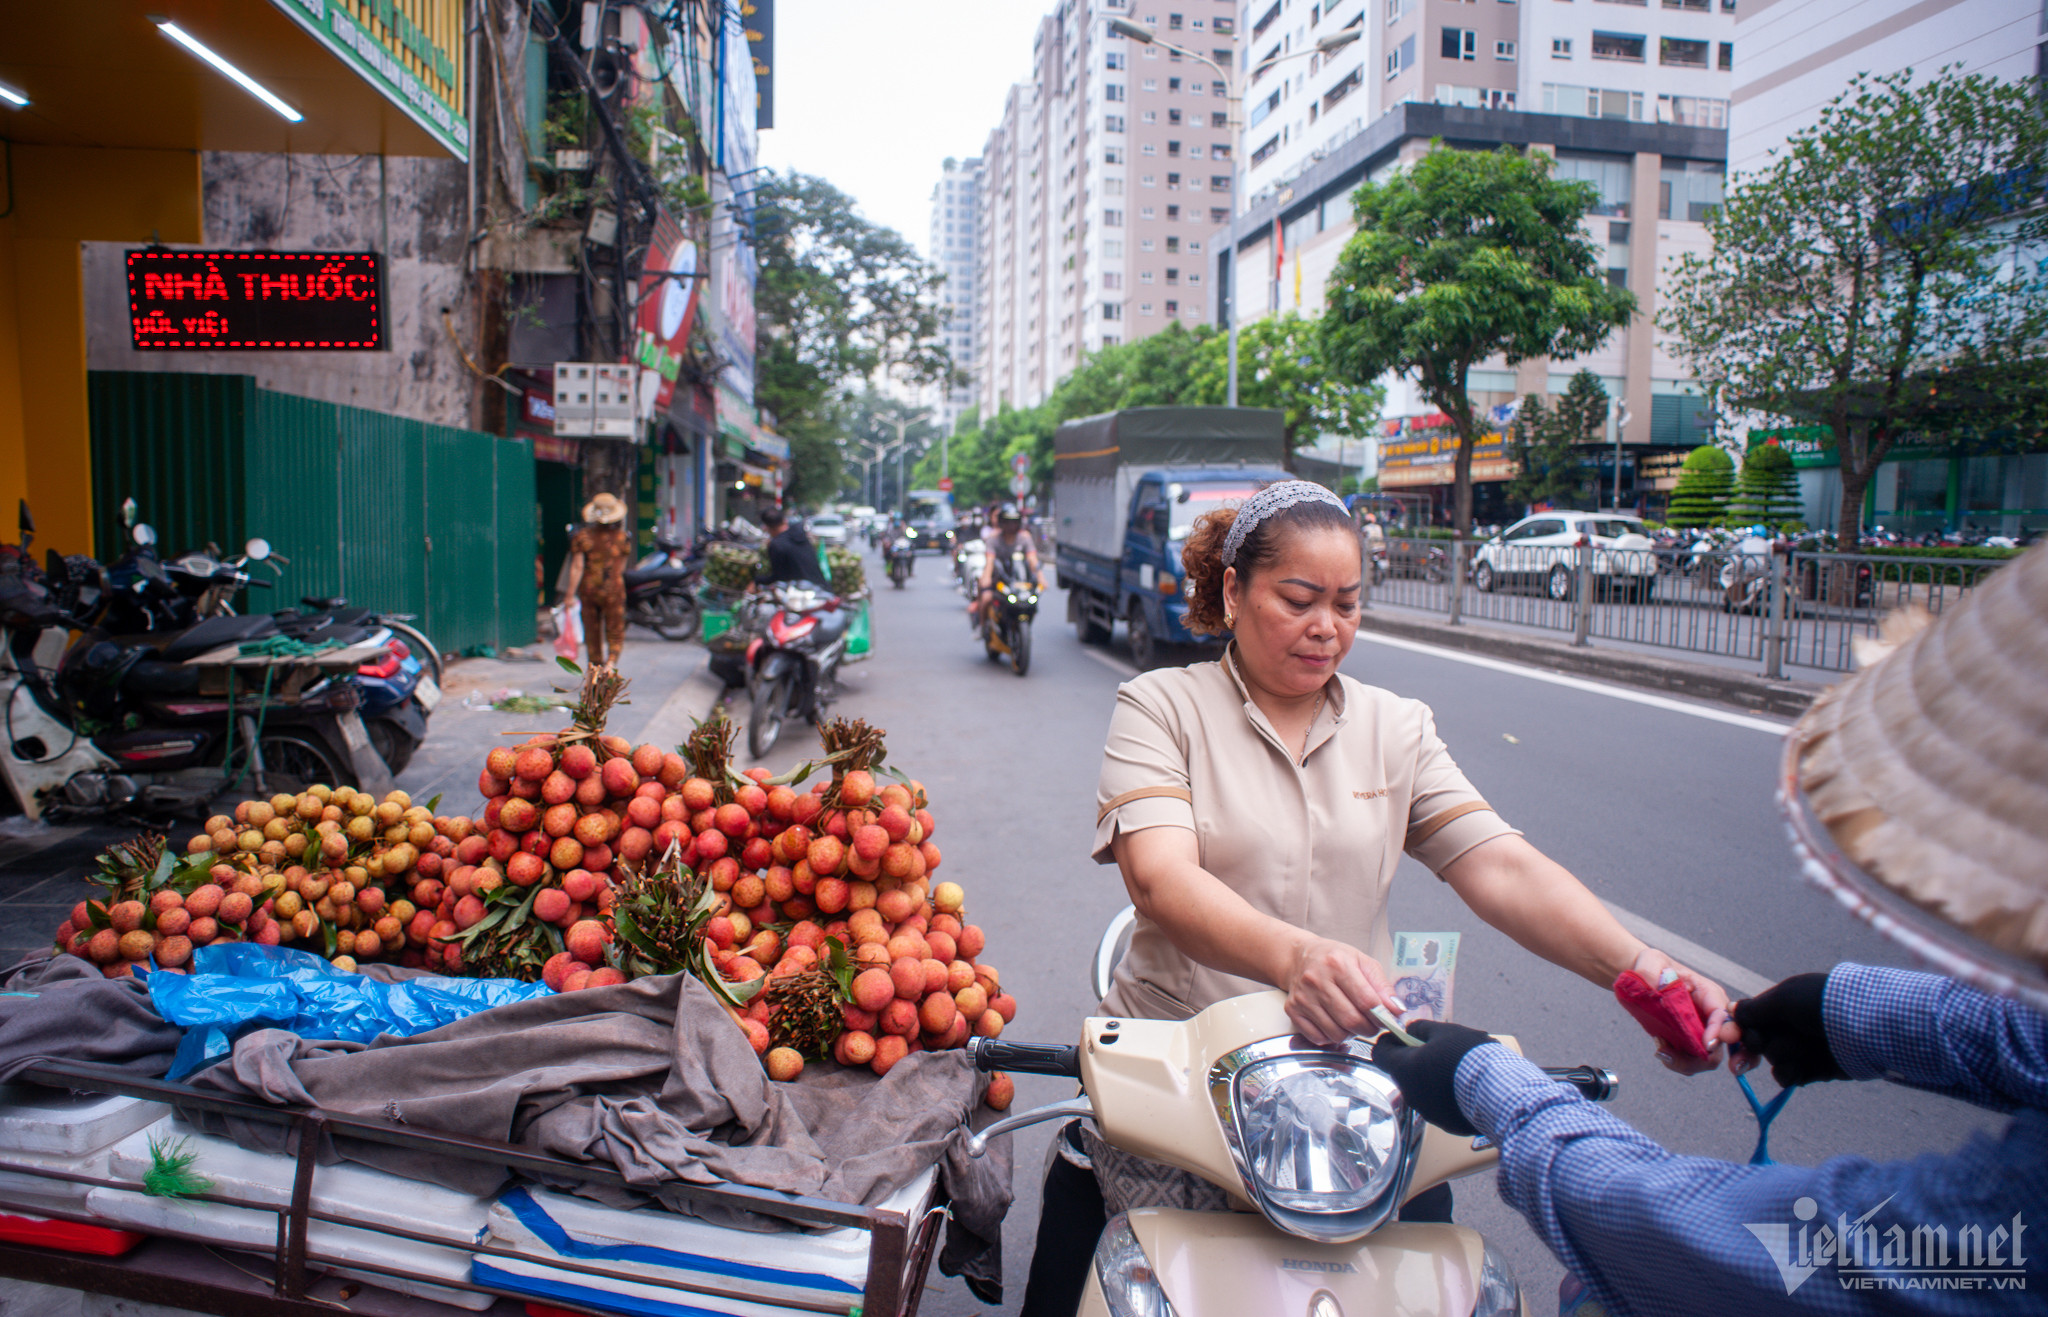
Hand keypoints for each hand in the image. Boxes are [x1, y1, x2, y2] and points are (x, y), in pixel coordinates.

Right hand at [1280, 937, 1395, 1044]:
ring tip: (1352, 1021)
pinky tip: (1334, 1024)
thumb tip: (1397, 1010)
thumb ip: (1382, 986)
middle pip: (1351, 1020)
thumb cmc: (1334, 959)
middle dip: (1368, 1028)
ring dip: (1350, 1034)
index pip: (1367, 1001)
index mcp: (1338, 964)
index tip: (1387, 1019)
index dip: (1382, 1016)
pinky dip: (1331, 1037)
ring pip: (1336, 1033)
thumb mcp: (1363, 962)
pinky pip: (1318, 1038)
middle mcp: (1317, 980)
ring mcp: (1304, 997)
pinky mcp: (1293, 1010)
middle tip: (1372, 1024)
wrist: (1300, 956)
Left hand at [1370, 1019, 1494, 1135]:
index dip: (1390, 1041)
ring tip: (1458, 1067)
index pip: (1380, 1053)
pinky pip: (1440, 1104)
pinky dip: (1448, 1094)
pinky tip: (1466, 1086)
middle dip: (1417, 1058)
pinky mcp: (1446, 1123)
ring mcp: (1428, 1112)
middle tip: (1439, 1048)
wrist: (1499, 1092)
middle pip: (1404, 1071)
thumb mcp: (1444, 1032)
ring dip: (1433, 1077)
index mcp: (1403, 1069)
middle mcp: (1410, 1094)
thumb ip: (1421, 1029)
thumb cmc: (1468, 1058)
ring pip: (1423, 1088)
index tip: (1401, 1035)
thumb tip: (1412, 1030)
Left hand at [1630, 947, 1731, 1075]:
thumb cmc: (1654, 967)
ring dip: (1688, 1061)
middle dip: (1734, 1057)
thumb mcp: (1650, 961)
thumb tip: (1654, 985)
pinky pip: (1692, 1062)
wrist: (1644, 980)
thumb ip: (1650, 971)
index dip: (1719, 1032)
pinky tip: (1661, 1048)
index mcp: (1709, 994)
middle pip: (1730, 1043)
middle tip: (1721, 1065)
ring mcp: (1704, 1031)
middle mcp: (1712, 1015)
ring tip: (1661, 1048)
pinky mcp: (1691, 1043)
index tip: (1707, 1045)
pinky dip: (1678, 1063)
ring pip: (1710, 1058)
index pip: (1723, 1014)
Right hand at [1719, 972, 1844, 1086]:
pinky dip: (1791, 1073)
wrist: (1862, 1026)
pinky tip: (1800, 1068)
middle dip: (1752, 1047)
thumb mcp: (1783, 999)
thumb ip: (1753, 1008)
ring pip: (1773, 1059)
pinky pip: (1788, 1076)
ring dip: (1782, 1055)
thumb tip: (1730, 1009)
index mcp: (1782, 1006)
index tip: (1726, 1038)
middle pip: (1757, 1041)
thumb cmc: (1820, 1005)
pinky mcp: (1813, 1070)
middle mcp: (1790, 1026)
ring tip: (1803, 1047)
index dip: (1737, 1029)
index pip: (1750, 1019)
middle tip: (1746, 1056)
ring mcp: (1802, 1049)